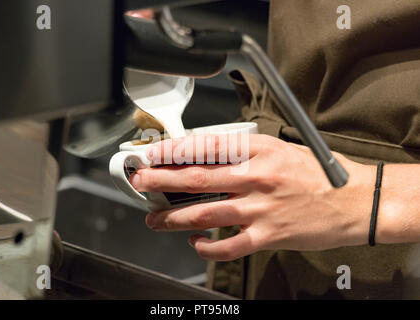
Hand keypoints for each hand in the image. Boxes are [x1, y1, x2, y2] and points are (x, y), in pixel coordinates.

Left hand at [129, 134, 386, 260]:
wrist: (354, 200)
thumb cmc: (317, 174)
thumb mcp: (280, 149)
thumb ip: (244, 152)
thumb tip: (207, 156)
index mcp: (258, 150)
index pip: (205, 147)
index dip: (173, 151)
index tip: (153, 154)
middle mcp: (256, 177)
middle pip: (197, 178)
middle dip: (161, 181)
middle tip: (141, 183)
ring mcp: (261, 207)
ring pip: (205, 213)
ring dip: (174, 218)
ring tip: (155, 219)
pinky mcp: (269, 234)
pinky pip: (229, 244)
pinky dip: (208, 246)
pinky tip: (196, 243)